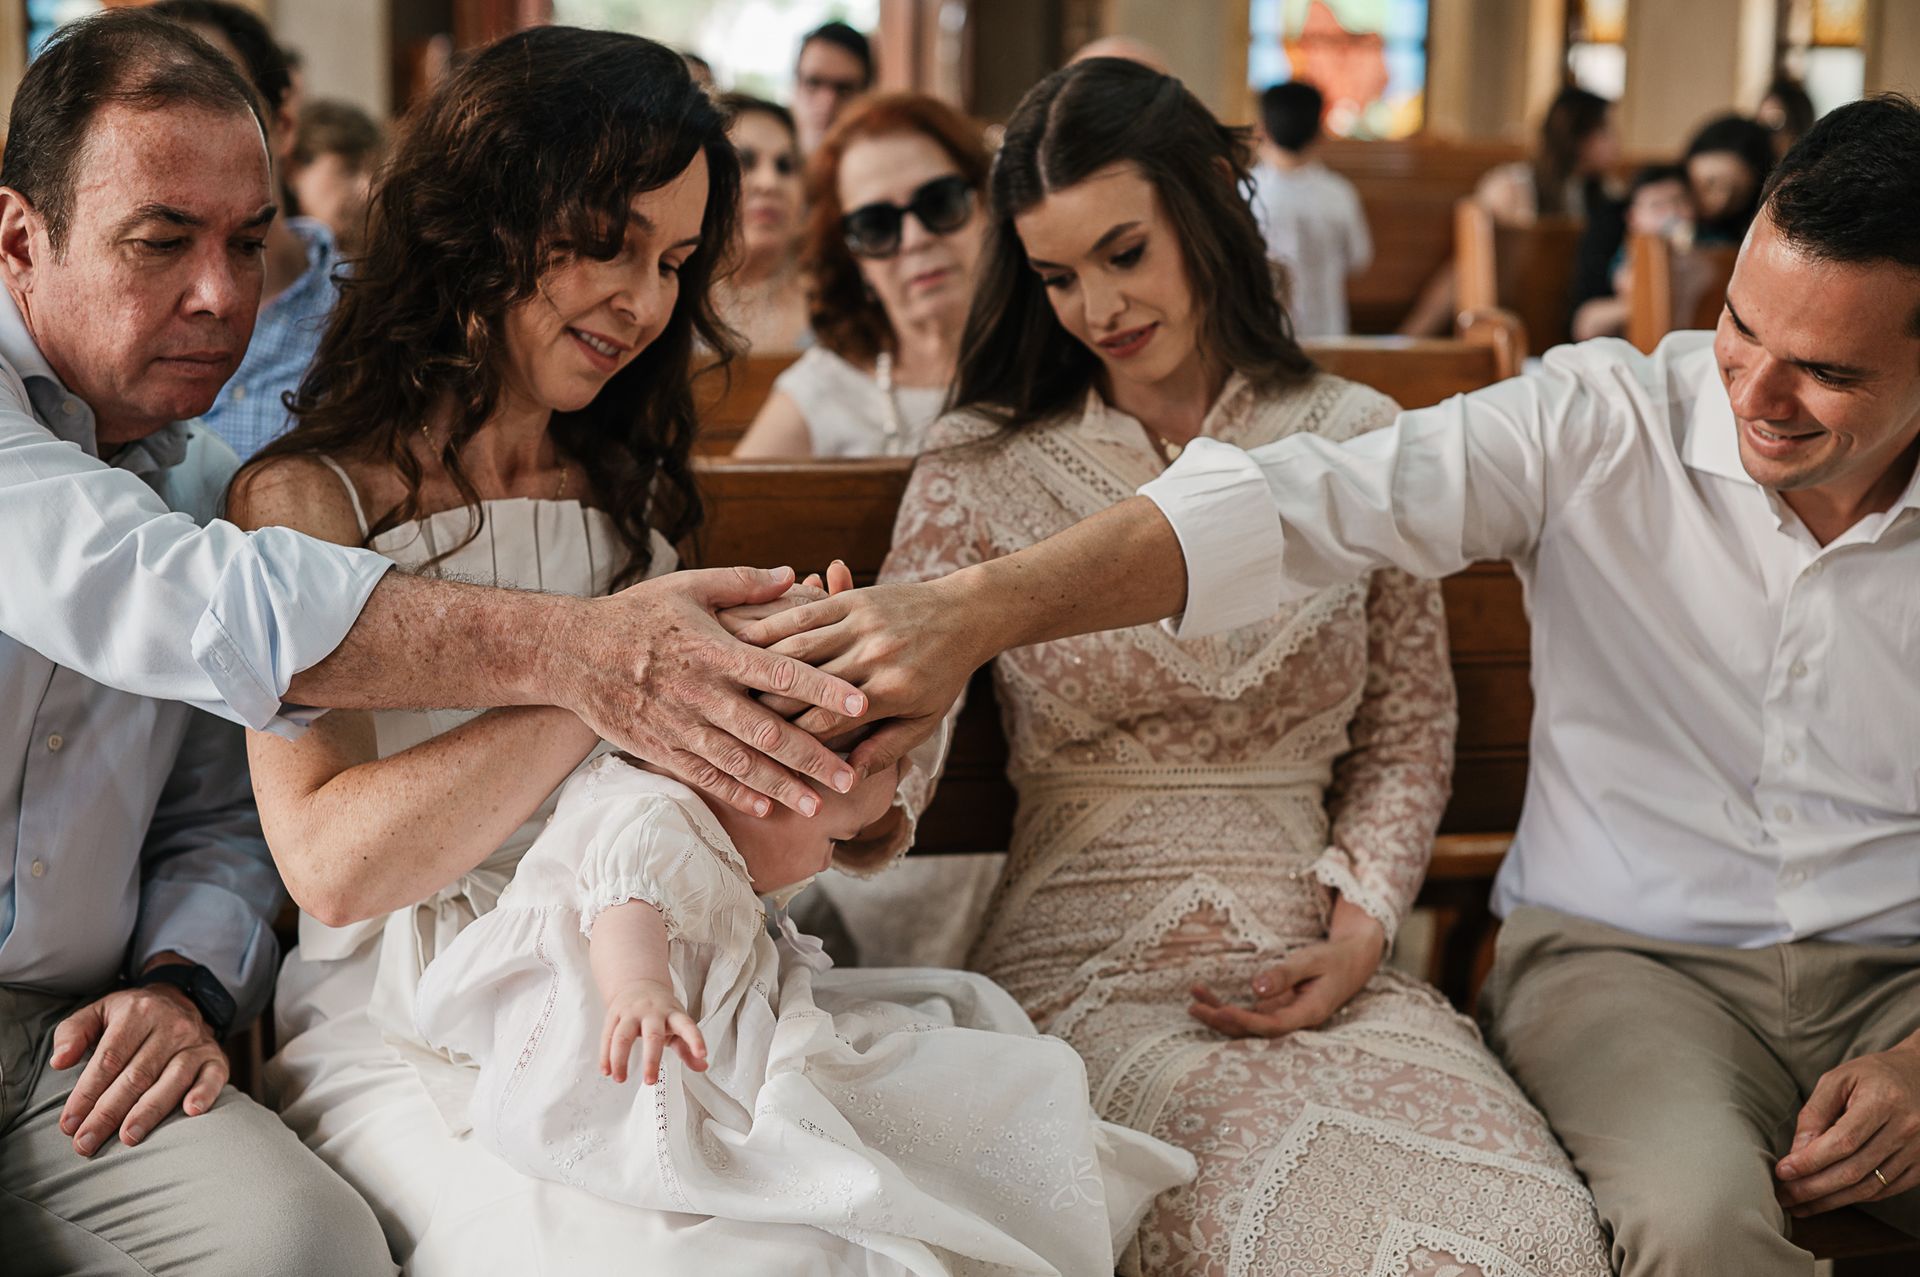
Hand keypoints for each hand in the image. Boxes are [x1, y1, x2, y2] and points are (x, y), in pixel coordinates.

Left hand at [50, 984, 226, 1156]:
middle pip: (137, 1075)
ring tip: (128, 1138)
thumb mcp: (98, 1012)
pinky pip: (213, 1076)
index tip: (69, 1123)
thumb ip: (73, 1032)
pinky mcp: (216, 1057)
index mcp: (137, 1013)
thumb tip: (60, 1062)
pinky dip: (204, 1093)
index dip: (87, 1093)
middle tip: (86, 1142)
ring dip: (150, 1111)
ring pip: (172, 1079)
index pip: (109, 1058)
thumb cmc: (130, 1018)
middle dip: (109, 1112)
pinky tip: (191, 1111)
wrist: (179, 1001)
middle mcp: (171, 1025)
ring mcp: (196, 1042)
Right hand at [545, 566, 866, 816]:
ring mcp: (680, 725)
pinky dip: (736, 793)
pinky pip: (704, 776)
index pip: (781, 672)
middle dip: (812, 756)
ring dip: (780, 785)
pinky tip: (767, 808)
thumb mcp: (688, 585)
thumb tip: (796, 574)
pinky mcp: (661, 747)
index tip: (861, 703)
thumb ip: (744, 583)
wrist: (572, 651)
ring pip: (739, 763)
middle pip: (767, 730)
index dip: (823, 689)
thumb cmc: (638, 613)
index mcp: (715, 650)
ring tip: (818, 805)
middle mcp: (702, 693)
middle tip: (850, 777)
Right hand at [601, 979, 706, 1085]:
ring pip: (622, 1036)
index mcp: (673, 1014)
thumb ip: (688, 1048)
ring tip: (620, 1079)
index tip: (702, 1054)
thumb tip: (702, 1066)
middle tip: (650, 1081)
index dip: (695, 1040)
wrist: (639, 983)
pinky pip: (607, 1036)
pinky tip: (607, 1070)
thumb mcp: (678, 1025)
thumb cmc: (662, 1011)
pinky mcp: (614, 1014)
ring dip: (620, 1059)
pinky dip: (605, 1055)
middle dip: (651, 1059)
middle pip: (652, 1035)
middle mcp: (652, 1012)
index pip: (687, 1026)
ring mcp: (631, 1012)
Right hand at [736, 572, 994, 774]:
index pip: (826, 721)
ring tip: (727, 686)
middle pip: (803, 686)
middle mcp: (872, 657)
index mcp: (890, 692)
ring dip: (758, 668)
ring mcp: (861, 624)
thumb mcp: (924, 720)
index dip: (790, 741)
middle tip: (729, 724)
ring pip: (796, 648)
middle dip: (763, 708)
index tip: (762, 757)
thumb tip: (847, 780)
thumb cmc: (945, 675)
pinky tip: (743, 640)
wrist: (967, 614)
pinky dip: (771, 627)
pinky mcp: (853, 599)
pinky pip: (803, 613)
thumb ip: (885, 749)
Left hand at [1186, 905, 1384, 1037]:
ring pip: (1248, 1023)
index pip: (1273, 1026)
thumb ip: (1285, 974)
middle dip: (1224, 1022)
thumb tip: (1255, 988)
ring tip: (1193, 1002)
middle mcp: (1295, 1020)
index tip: (1222, 1011)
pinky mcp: (1277, 1008)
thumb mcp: (1313, 960)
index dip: (1246, 1022)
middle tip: (1195, 1009)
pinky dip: (1226, 1005)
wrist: (1352, 961)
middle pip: (1254, 1030)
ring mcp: (1285, 1015)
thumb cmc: (1334, 960)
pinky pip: (1249, 1010)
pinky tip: (1205, 996)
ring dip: (1220, 1014)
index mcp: (1310, 1013)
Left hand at [1775, 1037, 1919, 1215]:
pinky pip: (1885, 1190)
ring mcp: (1917, 1151)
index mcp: (1882, 1102)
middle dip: (1813, 1188)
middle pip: (1854, 1170)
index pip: (1843, 1142)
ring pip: (1869, 1187)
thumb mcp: (1837, 1080)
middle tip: (1784, 1196)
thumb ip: (1815, 1114)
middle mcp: (1905, 1129)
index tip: (1782, 1172)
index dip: (1810, 1161)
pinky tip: (1830, 1199)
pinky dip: (1855, 1197)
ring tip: (1801, 1206)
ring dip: (1831, 1201)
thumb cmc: (1872, 1076)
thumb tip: (1796, 1153)